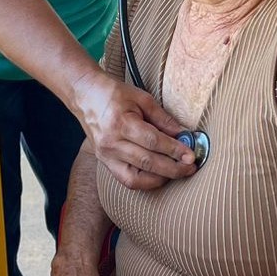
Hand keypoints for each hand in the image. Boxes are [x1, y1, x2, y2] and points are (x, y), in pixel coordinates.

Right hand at [73, 72, 195, 189]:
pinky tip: (160, 176)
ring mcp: (106, 156)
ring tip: (177, 173)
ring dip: (160, 179)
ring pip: (136, 178)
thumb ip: (163, 118)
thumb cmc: (113, 93)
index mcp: (120, 123)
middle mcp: (111, 143)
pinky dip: (145, 181)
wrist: (85, 95)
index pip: (153, 142)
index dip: (174, 150)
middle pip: (147, 162)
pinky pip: (127, 180)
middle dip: (173, 168)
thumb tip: (183, 135)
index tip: (191, 155)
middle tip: (190, 168)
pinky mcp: (105, 162)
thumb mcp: (141, 98)